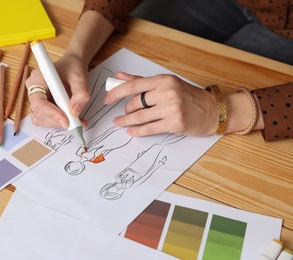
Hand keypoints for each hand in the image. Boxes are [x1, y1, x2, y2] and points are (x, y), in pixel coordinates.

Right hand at [25, 53, 89, 127]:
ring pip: (41, 119)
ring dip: (58, 122)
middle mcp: (33, 90)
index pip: (38, 102)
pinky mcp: (42, 106)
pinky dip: (60, 122)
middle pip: (38, 113)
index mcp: (37, 79)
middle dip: (57, 120)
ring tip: (76, 119)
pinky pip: (47, 119)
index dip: (51, 113)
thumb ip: (80, 93)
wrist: (72, 65)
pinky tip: (73, 119)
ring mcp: (37, 99)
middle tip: (75, 122)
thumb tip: (75, 111)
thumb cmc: (72, 67)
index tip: (66, 120)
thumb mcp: (79, 77)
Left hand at [103, 72, 217, 135]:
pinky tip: (131, 131)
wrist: (212, 110)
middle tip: (124, 113)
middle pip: (135, 103)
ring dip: (126, 121)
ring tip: (119, 123)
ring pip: (140, 116)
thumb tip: (118, 76)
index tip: (106, 99)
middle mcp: (167, 92)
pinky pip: (150, 128)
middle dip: (126, 110)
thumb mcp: (166, 84)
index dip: (116, 93)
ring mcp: (171, 108)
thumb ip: (141, 81)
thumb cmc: (188, 96)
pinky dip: (138, 131)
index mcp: (163, 80)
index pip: (133, 85)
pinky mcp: (175, 123)